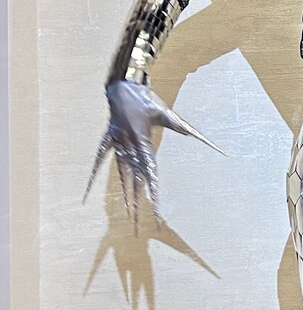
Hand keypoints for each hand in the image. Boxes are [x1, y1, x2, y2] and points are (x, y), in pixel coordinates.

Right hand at [83, 79, 223, 226]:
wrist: (122, 84)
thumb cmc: (147, 100)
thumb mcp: (168, 114)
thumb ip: (185, 129)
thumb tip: (208, 139)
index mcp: (143, 143)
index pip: (150, 175)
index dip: (154, 194)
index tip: (157, 210)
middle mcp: (128, 147)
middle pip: (135, 181)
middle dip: (139, 202)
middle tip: (140, 224)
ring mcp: (116, 145)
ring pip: (120, 175)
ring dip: (124, 194)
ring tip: (128, 213)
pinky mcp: (109, 140)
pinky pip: (99, 161)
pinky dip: (94, 176)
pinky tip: (87, 192)